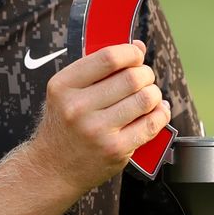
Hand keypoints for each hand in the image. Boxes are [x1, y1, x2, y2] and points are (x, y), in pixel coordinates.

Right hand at [28, 41, 171, 192]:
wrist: (53, 168)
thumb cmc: (64, 124)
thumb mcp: (67, 91)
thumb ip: (100, 67)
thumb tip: (138, 46)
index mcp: (63, 86)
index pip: (108, 58)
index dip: (131, 52)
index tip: (136, 54)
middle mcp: (77, 108)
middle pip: (132, 78)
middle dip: (146, 74)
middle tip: (144, 79)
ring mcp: (97, 131)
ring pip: (145, 99)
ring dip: (154, 94)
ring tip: (148, 96)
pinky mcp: (115, 150)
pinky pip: (151, 125)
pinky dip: (160, 114)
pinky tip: (156, 111)